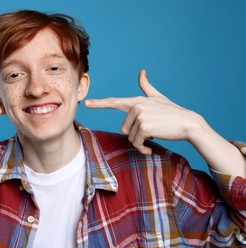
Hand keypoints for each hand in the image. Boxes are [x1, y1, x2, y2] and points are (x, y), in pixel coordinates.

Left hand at [85, 69, 204, 154]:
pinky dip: (143, 148)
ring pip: (130, 137)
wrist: (188, 123)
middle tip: (151, 130)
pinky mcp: (143, 126)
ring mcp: (140, 115)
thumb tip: (142, 72)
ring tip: (154, 134)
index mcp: (136, 100)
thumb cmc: (172, 112)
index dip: (99, 103)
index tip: (86, 103)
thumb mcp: (157, 98)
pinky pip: (136, 143)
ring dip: (141, 141)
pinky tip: (152, 146)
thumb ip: (146, 87)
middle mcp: (136, 106)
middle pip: (124, 128)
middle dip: (135, 134)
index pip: (114, 101)